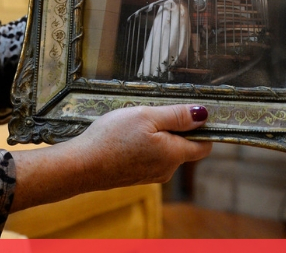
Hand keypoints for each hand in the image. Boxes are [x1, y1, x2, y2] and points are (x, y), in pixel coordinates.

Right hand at [10, 104, 211, 209]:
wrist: (81, 166)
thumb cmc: (112, 138)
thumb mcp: (146, 116)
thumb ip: (177, 116)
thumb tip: (204, 115)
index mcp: (174, 155)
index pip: (204, 145)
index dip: (203, 127)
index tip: (192, 110)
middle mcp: (166, 169)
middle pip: (184, 146)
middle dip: (175, 128)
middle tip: (155, 109)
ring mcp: (150, 175)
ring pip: (165, 151)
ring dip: (157, 135)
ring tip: (136, 121)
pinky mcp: (135, 176)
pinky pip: (149, 157)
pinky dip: (143, 144)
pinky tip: (125, 135)